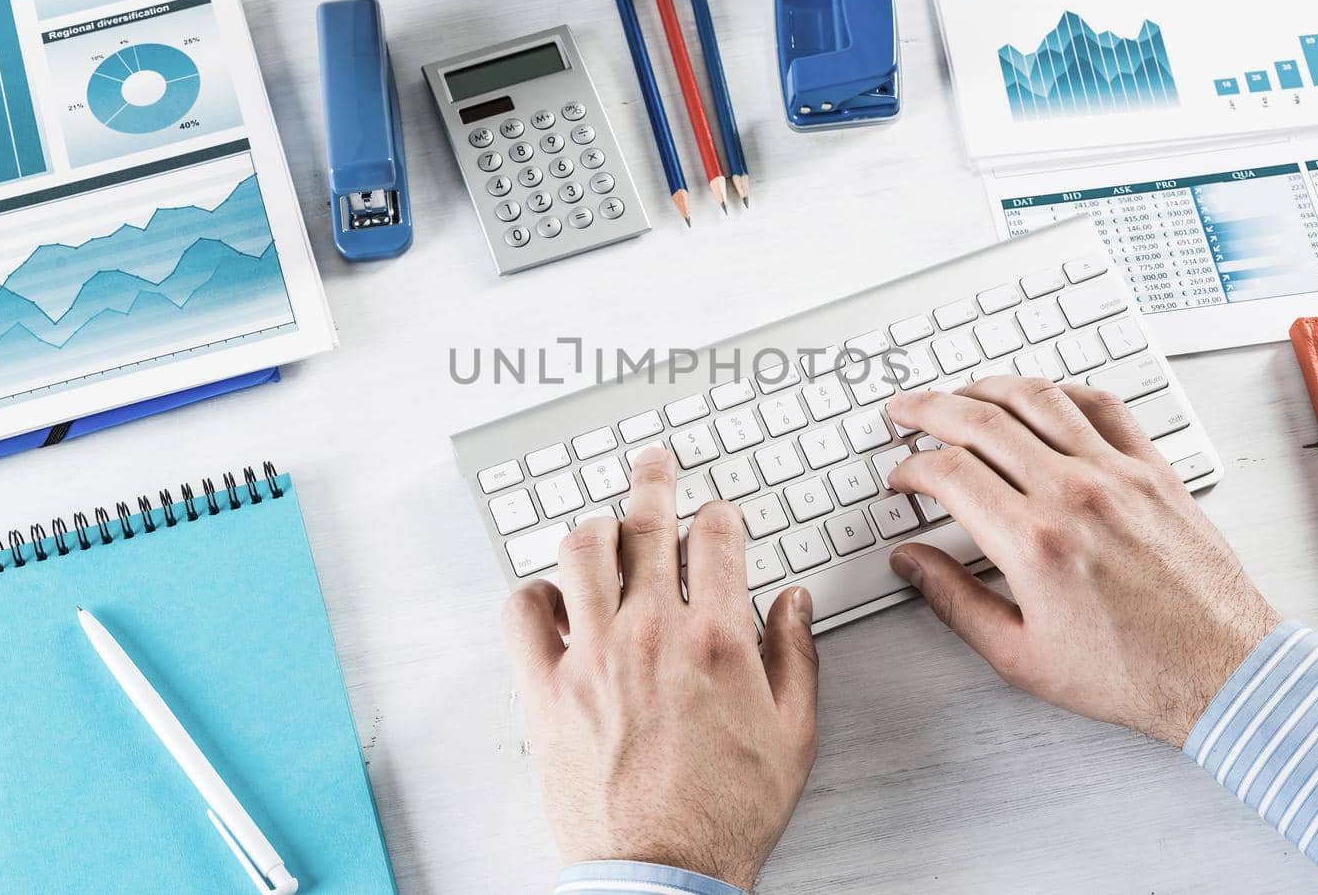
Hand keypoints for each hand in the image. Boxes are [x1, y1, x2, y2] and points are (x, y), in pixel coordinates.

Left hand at [502, 447, 819, 889]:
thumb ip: (796, 657)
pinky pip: (521, 611)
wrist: (661, 872)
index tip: (716, 515)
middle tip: (654, 463)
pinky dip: (534, 593)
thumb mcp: (794, 735)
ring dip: (594, 527)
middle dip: (654, 481)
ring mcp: (592, 656)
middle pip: (646, 524)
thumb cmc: (725, 812)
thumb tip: (794, 602)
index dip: (718, 514)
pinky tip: (553, 597)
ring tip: (603, 524)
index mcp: (717, 639)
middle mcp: (651, 634)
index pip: (716, 538)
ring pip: (580, 550)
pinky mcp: (544, 688)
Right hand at [885, 378, 1279, 747]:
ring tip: (961, 394)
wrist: (1221, 672)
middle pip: (981, 420)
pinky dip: (1061, 391)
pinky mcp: (1154, 470)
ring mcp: (1117, 475)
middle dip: (929, 409)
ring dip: (987, 387)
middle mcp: (1073, 494)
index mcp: (1033, 542)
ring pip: (1038, 398)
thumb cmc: (1131, 673)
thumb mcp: (1020, 656)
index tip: (901, 477)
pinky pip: (1102, 405)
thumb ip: (954, 602)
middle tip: (906, 411)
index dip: (910, 468)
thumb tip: (912, 562)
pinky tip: (1041, 397)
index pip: (949, 473)